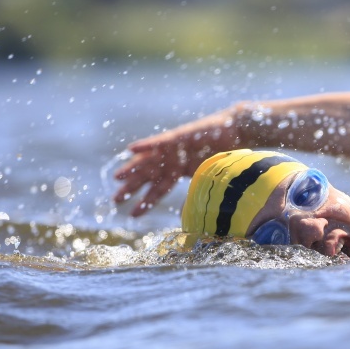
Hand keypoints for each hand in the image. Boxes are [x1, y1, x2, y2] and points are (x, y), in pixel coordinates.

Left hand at [112, 108, 238, 216]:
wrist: (234, 131)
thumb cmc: (225, 155)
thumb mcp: (209, 180)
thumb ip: (198, 195)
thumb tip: (193, 217)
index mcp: (177, 172)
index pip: (158, 190)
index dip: (146, 203)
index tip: (133, 215)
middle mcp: (170, 161)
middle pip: (147, 177)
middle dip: (131, 188)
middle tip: (116, 200)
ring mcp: (172, 149)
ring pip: (148, 161)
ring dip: (132, 169)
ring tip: (117, 177)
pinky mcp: (177, 137)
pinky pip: (159, 142)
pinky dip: (145, 146)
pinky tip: (131, 150)